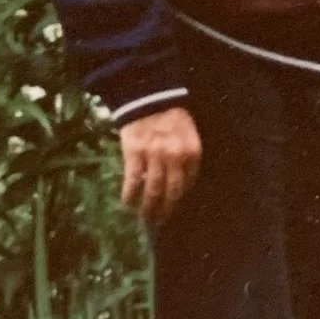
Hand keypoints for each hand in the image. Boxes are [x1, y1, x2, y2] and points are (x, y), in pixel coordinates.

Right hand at [119, 105, 201, 227]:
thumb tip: (179, 184)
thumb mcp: (188, 135)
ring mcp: (154, 155)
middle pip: (172, 192)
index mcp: (192, 152)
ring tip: (145, 218)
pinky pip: (133, 180)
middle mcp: (175, 156)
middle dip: (166, 210)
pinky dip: (130, 195)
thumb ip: (186, 157)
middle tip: (160, 222)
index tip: (173, 207)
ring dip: (149, 208)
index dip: (180, 198)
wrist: (148, 96)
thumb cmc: (170, 116)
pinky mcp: (134, 153)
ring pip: (153, 190)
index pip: (188, 183)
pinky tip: (127, 203)